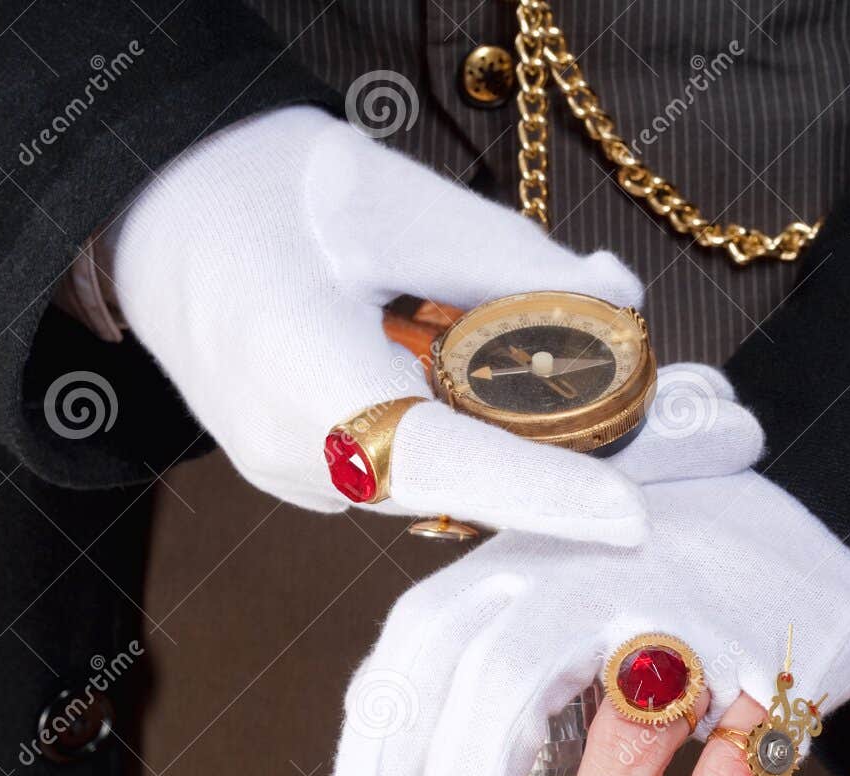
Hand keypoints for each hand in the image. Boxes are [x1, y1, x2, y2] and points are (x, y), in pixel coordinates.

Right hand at [107, 105, 647, 543]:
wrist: (147, 218)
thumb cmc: (249, 187)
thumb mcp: (382, 194)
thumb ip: (501, 253)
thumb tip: (614, 297)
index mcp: (296, 374)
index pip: (435, 456)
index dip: (536, 492)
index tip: (630, 515)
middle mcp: (292, 452)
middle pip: (458, 485)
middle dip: (572, 466)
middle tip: (702, 434)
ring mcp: (295, 476)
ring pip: (443, 484)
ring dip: (533, 453)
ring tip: (644, 412)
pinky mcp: (309, 472)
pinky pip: (415, 472)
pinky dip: (481, 445)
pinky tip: (534, 400)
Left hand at [326, 366, 849, 775]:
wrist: (836, 507)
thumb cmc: (678, 550)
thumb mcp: (565, 557)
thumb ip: (480, 620)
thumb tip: (377, 708)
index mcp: (537, 550)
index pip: (427, 636)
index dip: (382, 740)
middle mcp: (602, 572)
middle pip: (500, 686)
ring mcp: (694, 613)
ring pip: (622, 730)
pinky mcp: (777, 659)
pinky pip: (732, 765)